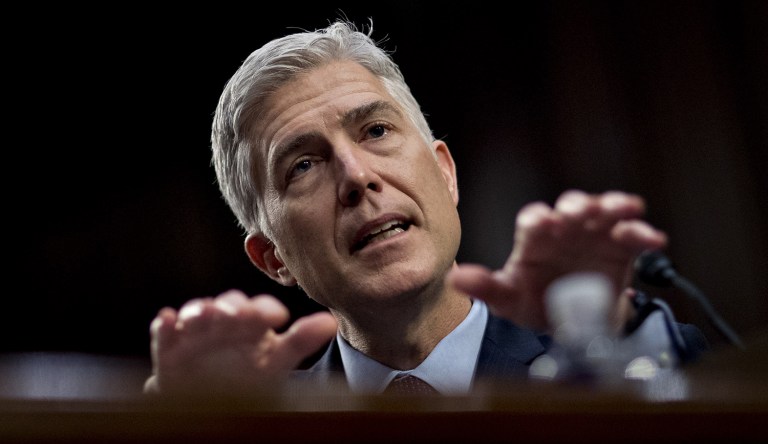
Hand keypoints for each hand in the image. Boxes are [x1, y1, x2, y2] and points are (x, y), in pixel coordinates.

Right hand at [143, 289, 337, 395]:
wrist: (210, 399)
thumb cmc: (246, 374)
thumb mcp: (276, 360)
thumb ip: (300, 340)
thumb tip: (331, 321)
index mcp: (250, 322)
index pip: (259, 310)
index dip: (266, 310)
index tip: (278, 317)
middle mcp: (222, 322)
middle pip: (226, 307)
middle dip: (231, 308)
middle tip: (238, 314)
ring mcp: (194, 334)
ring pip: (195, 314)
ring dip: (198, 311)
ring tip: (203, 315)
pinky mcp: (169, 350)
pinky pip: (164, 335)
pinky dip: (164, 326)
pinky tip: (166, 319)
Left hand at [447, 190, 666, 332]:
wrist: (572, 322)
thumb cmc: (535, 301)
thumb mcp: (510, 299)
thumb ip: (486, 288)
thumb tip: (456, 278)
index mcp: (536, 240)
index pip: (534, 221)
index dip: (539, 220)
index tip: (544, 224)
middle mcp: (566, 231)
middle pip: (571, 208)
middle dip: (576, 206)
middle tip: (579, 212)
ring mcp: (595, 236)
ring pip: (604, 212)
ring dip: (613, 206)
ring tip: (622, 207)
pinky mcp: (622, 248)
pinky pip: (634, 236)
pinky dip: (643, 233)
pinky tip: (653, 238)